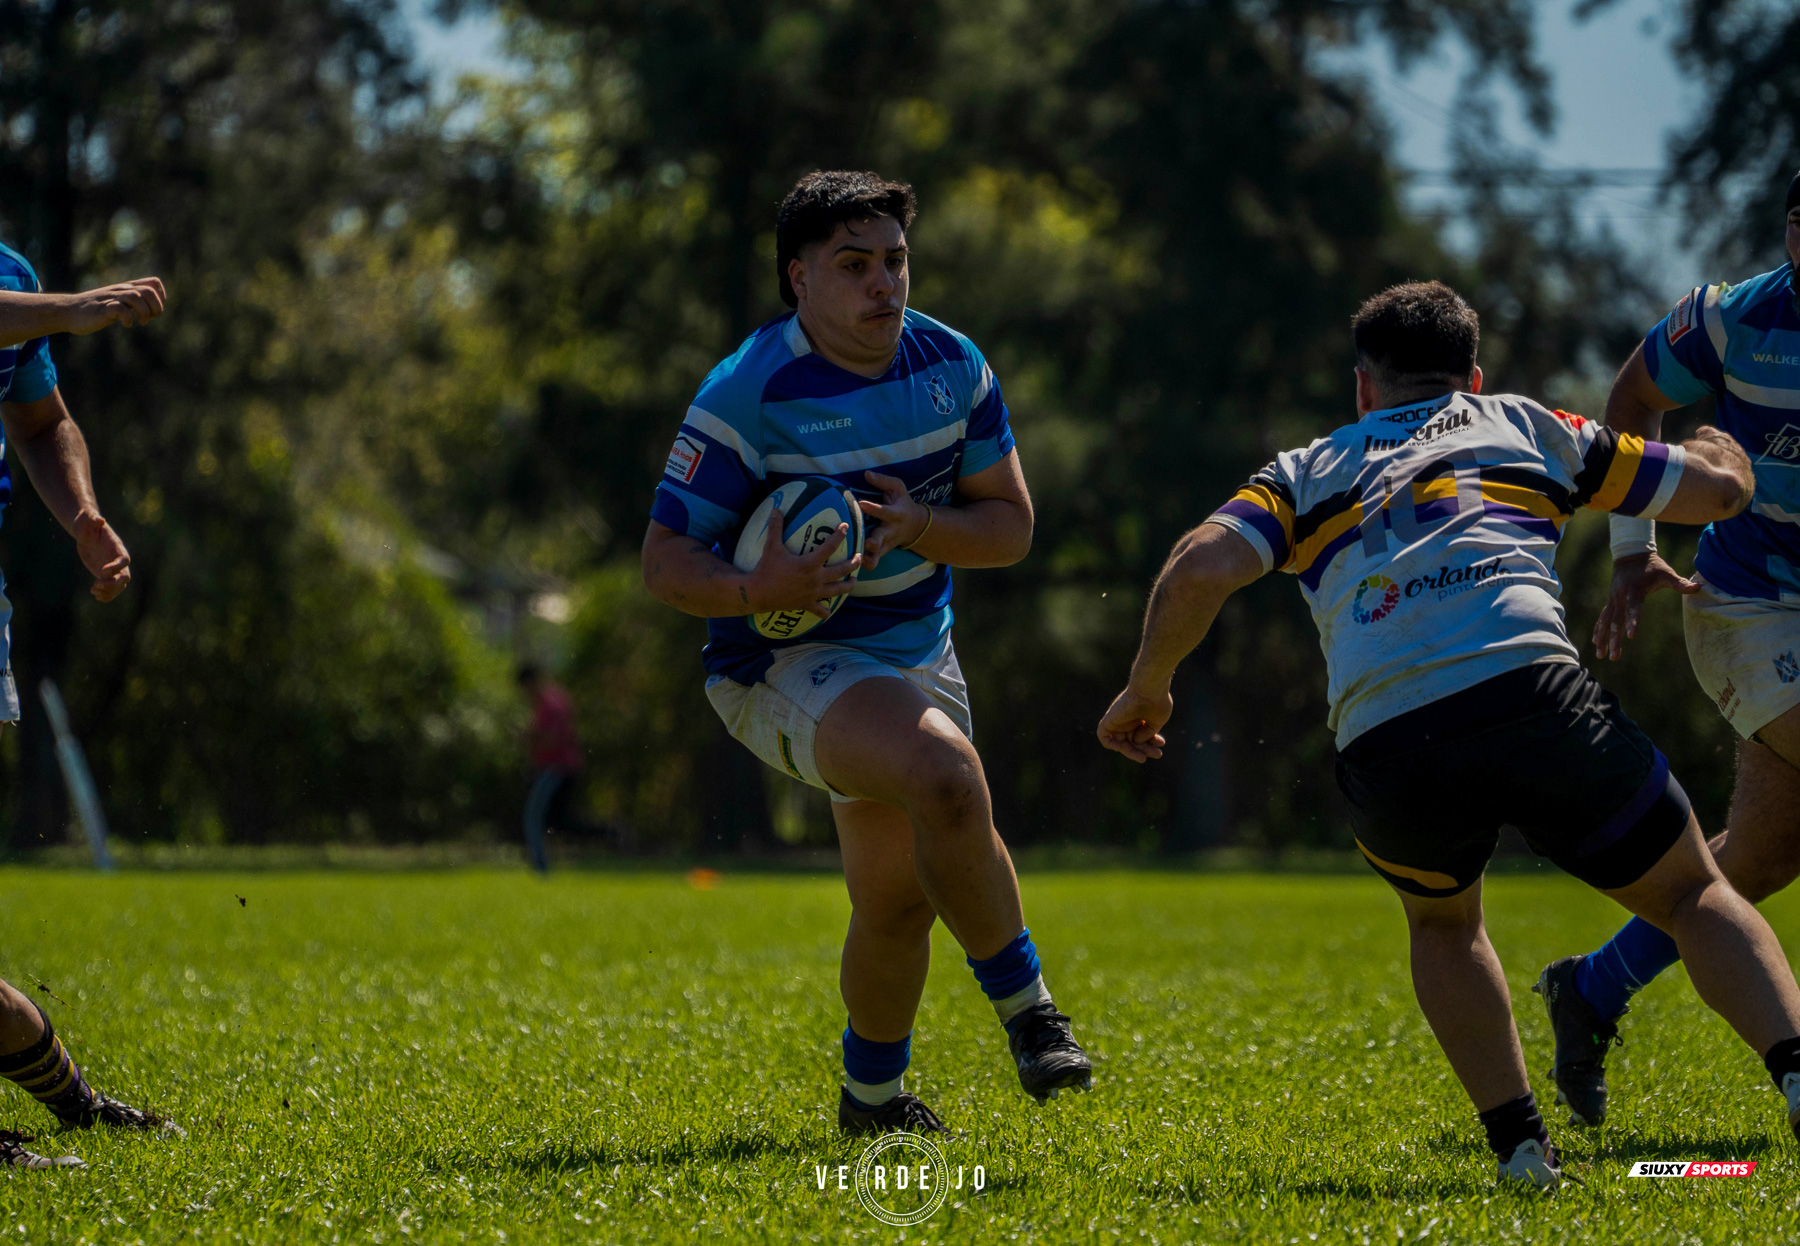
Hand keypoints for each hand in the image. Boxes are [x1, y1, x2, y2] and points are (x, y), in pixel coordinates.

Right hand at [63, 278, 166, 334]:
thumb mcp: (117, 301)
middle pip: (149, 291)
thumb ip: (132, 301)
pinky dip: (128, 318)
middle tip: (148, 319)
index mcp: (126, 288)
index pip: (154, 283)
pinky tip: (126, 324)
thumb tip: (153, 309)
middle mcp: (121, 290)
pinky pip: (120, 309)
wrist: (69, 311)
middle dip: (156, 307)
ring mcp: (111, 298)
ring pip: (136, 297)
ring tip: (140, 322)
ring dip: (144, 313)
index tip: (154, 310)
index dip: (160, 297)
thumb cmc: (95, 309)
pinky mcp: (102, 308)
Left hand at [74, 511, 129, 601]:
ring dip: (109, 591)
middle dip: (114, 584)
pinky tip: (95, 594)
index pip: (124, 560)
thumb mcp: (87, 519)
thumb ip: (93, 519)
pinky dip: (105, 594)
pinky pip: (111, 589)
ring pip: (119, 585)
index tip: (102, 572)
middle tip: (96, 584)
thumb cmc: (86, 523)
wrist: (85, 531)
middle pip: (125, 576)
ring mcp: (113, 569)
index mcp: (116, 547)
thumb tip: (100, 520)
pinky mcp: (106, 575)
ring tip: (94, 590)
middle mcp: (117, 560)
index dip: (116, 567)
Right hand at [744, 507, 860, 617]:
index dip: (839, 535)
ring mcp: (813, 594)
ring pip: (837, 591)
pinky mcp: (806, 604)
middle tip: (859, 557)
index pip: (830, 547)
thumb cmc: (765, 569)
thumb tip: (776, 509)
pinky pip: (820, 611)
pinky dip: (825, 612)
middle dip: (854, 563)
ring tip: (853, 580)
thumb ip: (775, 527)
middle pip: (842, 571)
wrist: (758, 593)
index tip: (846, 527)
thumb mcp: (771, 547)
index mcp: (810, 564)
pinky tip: (828, 612)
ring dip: (848, 585)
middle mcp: (816, 579)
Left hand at [858, 469, 929, 568]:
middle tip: (866, 543)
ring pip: (877, 556)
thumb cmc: (902, 503)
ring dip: (867, 559)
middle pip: (882, 539)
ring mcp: (886, 544)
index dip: (873, 508)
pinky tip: (848, 564)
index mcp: (896, 514)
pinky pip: (872, 562)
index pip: (884, 511)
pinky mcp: (880, 553)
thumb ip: (883, 481)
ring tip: (855, 561)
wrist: (915, 526)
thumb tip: (866, 474)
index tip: (860, 503)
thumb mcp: (898, 488)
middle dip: (874, 543)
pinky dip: (862, 565)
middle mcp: (890, 531)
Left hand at [1097, 681, 1173, 762]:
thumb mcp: (1156, 722)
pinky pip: (1103, 737)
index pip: (1142, 736)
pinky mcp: (1109, 720)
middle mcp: (1128, 719)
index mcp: (1140, 717)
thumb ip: (1147, 734)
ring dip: (1132, 752)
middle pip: (1133, 741)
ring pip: (1121, 742)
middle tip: (1157, 755)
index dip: (1151, 743)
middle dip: (1144, 749)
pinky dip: (1111, 745)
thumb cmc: (1157, 702)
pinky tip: (1123, 748)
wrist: (1150, 690)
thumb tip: (1136, 742)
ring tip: (1143, 758)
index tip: (1161, 743)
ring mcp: (1119, 720)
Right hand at [1591, 551, 1697, 659]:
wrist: (1631, 555)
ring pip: (1605, 623)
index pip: (1633, 609)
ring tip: (1601, 656)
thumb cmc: (1652, 565)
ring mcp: (1613, 600)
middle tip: (1612, 657)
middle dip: (1613, 640)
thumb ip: (1680, 583)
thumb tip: (1699, 587)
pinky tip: (1595, 642)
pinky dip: (1598, 630)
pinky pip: (1602, 618)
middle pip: (1615, 622)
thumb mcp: (1666, 573)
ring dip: (1603, 639)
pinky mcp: (1611, 602)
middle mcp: (1620, 597)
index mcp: (1634, 591)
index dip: (1632, 622)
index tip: (1630, 636)